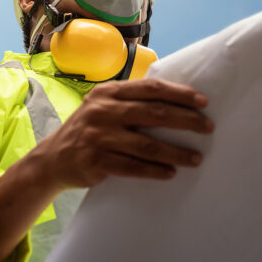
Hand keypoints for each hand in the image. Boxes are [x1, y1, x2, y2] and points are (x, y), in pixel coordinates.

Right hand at [27, 77, 213, 189]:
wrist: (53, 158)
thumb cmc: (89, 130)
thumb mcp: (102, 106)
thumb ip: (130, 101)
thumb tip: (175, 101)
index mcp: (108, 93)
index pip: (151, 89)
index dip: (179, 94)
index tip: (203, 102)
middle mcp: (102, 111)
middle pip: (154, 113)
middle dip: (186, 120)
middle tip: (208, 128)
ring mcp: (98, 137)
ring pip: (147, 145)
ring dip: (176, 152)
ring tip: (196, 158)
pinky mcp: (96, 161)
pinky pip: (133, 167)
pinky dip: (155, 171)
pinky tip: (171, 173)